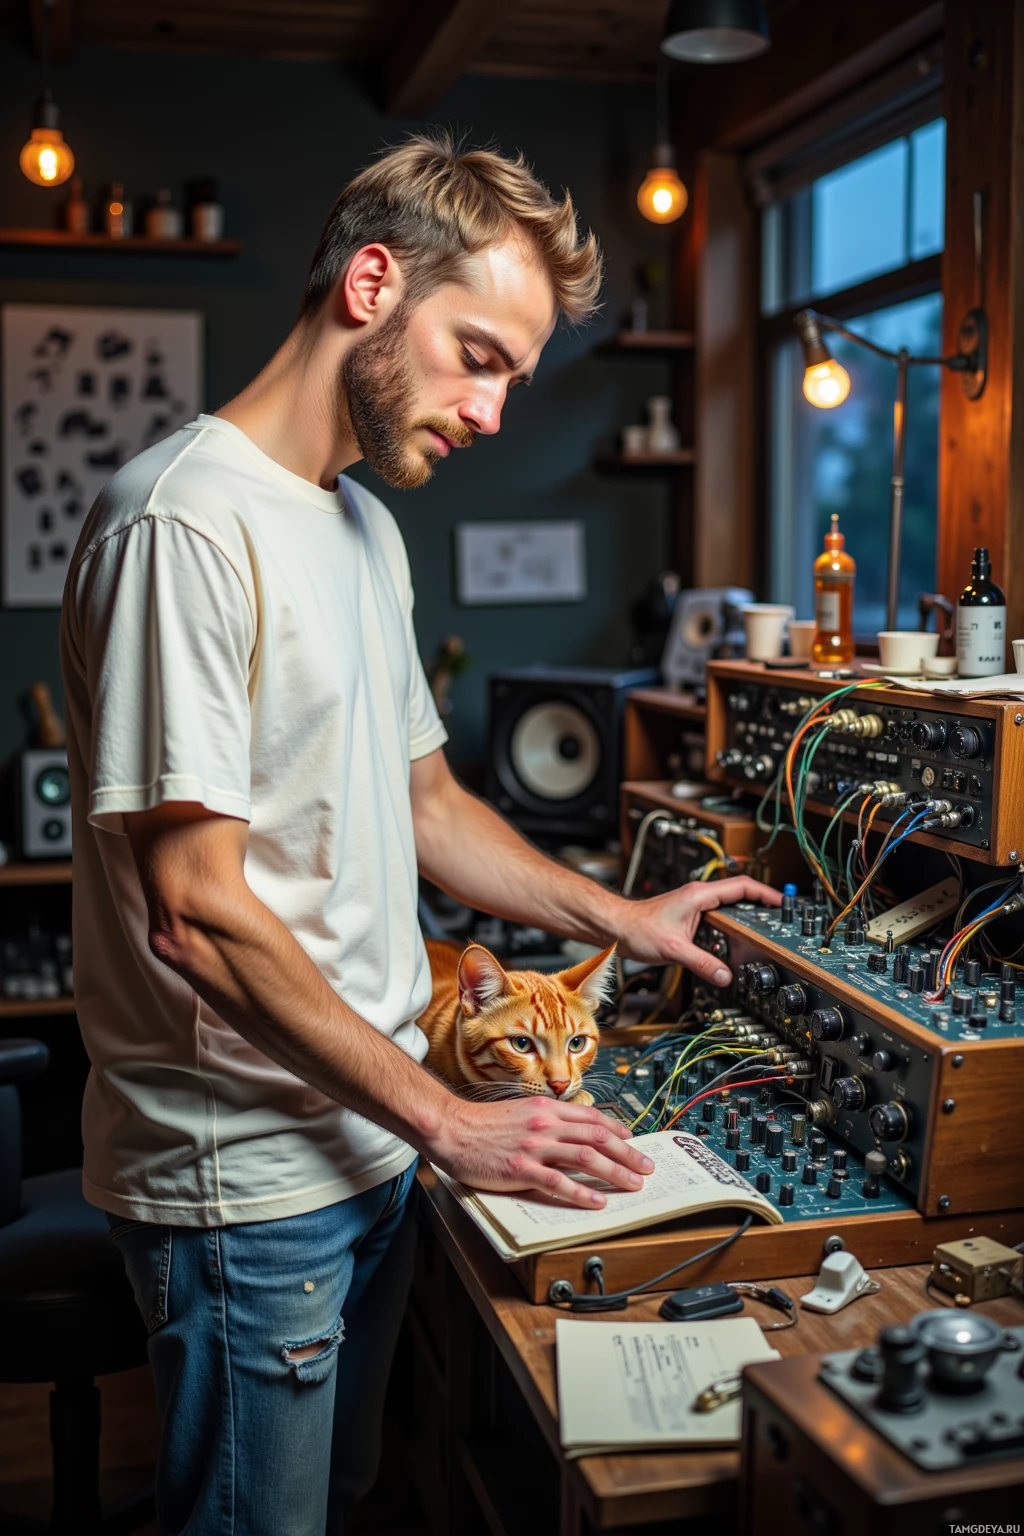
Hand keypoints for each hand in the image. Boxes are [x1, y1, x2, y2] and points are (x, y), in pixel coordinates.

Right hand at [427, 1096, 654, 1209]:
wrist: (452, 1129)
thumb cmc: (481, 1124)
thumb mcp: (520, 1111)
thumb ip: (545, 1120)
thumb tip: (570, 1132)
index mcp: (545, 1108)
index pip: (591, 1117)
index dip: (616, 1129)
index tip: (631, 1140)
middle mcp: (545, 1124)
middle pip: (597, 1137)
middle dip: (627, 1153)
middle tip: (645, 1166)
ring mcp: (535, 1147)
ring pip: (586, 1158)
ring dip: (615, 1172)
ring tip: (633, 1184)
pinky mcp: (522, 1170)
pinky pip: (560, 1183)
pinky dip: (583, 1193)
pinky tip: (598, 1202)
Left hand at [615, 875, 781, 985]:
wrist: (615, 928)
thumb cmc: (637, 928)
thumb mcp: (674, 949)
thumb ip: (702, 964)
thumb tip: (725, 976)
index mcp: (699, 895)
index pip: (742, 886)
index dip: (766, 893)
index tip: (782, 903)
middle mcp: (698, 897)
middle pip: (739, 896)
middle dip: (760, 908)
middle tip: (777, 922)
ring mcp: (694, 907)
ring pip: (728, 909)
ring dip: (744, 920)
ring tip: (761, 934)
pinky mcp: (688, 918)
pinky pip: (717, 920)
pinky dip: (728, 930)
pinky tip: (732, 945)